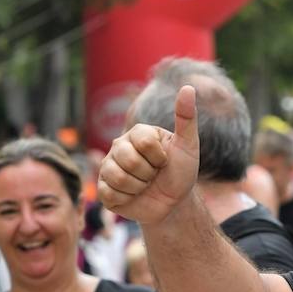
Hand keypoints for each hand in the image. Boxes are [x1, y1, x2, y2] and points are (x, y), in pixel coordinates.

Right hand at [97, 85, 199, 226]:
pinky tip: (133, 196)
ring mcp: (108, 168)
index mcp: (137, 133)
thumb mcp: (188, 146)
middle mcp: (119, 147)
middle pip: (128, 160)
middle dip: (149, 173)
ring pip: (118, 177)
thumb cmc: (180, 173)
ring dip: (138, 187)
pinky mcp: (103, 189)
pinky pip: (109, 193)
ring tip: (144, 186)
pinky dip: (127, 199)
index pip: (144, 142)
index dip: (159, 157)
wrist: (174, 203)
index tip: (164, 161)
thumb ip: (186, 118)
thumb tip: (187, 87)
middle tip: (154, 175)